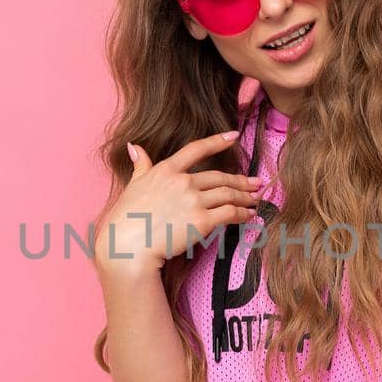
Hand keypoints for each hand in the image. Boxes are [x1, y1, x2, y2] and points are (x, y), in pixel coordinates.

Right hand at [95, 130, 263, 273]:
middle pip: (220, 177)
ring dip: (245, 197)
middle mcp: (183, 181)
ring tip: (256, 199)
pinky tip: (250, 215)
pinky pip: (230, 214)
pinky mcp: (202, 221)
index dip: (218, 141)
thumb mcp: (132, 185)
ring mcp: (194, 201)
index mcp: (167, 170)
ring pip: (228, 195)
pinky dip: (243, 214)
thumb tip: (134, 146)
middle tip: (256, 183)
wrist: (128, 245)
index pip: (197, 149)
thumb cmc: (125, 218)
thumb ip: (140, 165)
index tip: (233, 136)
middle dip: (241, 180)